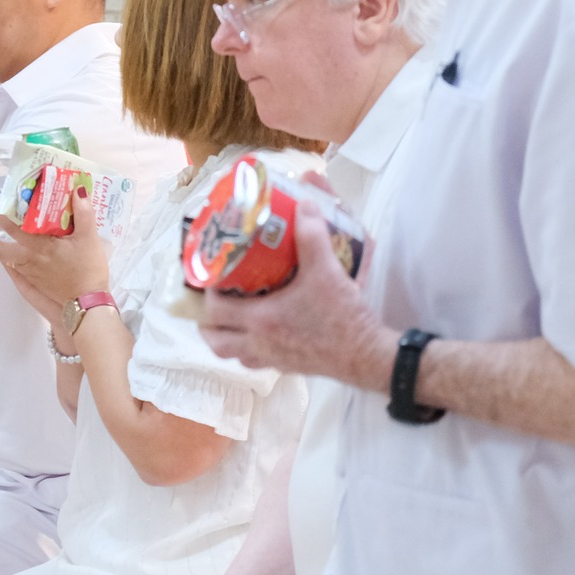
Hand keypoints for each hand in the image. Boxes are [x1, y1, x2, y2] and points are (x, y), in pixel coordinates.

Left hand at [0, 188, 109, 309]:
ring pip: (3, 257)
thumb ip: (84, 213)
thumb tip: (77, 190)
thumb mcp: (89, 239)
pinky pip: (13, 265)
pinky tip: (10, 247)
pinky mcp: (32, 280)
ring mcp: (28, 272)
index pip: (12, 228)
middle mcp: (27, 260)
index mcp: (37, 247)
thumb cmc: (88, 270)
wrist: (87, 305)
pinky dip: (6, 254)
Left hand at [198, 207, 396, 389]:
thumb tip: (304, 206)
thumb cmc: (343, 316)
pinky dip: (250, 350)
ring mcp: (273, 360)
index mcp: (260, 320)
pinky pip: (256, 362)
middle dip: (207, 322)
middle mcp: (260, 343)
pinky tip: (261, 334)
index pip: (215, 310)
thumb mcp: (327, 270)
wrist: (367, 355)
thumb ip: (312, 236)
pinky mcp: (289, 368)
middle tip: (211, 302)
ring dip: (225, 338)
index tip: (211, 279)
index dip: (207, 294)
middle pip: (216, 339)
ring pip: (233, 355)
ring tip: (228, 320)